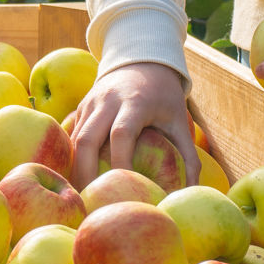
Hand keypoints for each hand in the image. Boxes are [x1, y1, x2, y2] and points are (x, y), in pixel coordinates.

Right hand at [69, 62, 199, 189]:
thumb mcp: (179, 119)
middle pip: (87, 139)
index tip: (123, 192)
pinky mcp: (82, 106)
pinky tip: (78, 181)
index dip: (119, 164)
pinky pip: (72, 135)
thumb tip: (191, 191)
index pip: (121, 135)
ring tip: (82, 198)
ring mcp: (91, 102)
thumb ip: (188, 155)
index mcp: (135, 102)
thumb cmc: (163, 95)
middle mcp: (108, 100)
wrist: (143, 59)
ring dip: (75, 169)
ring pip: (75, 139)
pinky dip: (73, 158)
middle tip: (90, 204)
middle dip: (84, 174)